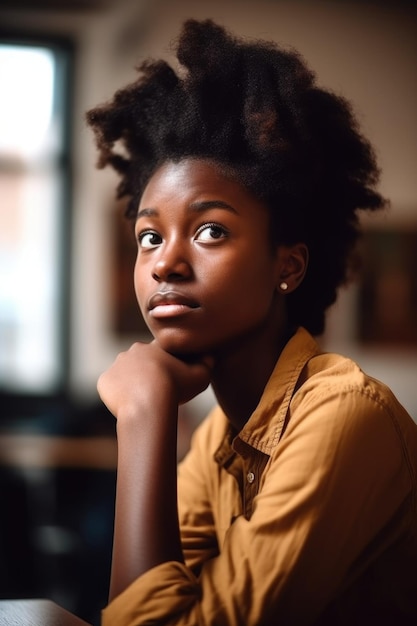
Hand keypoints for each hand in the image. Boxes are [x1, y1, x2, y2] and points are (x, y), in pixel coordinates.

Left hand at [97, 340, 212, 419]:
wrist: (149, 404)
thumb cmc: (176, 389)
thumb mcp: (201, 376)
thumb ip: (207, 363)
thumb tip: (210, 355)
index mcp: (154, 346)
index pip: (160, 352)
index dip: (166, 365)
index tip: (170, 379)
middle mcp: (133, 351)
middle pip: (140, 362)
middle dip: (146, 374)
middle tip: (155, 391)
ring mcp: (116, 365)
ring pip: (125, 374)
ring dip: (131, 383)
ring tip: (141, 400)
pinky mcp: (104, 381)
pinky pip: (111, 387)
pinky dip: (117, 394)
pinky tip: (128, 405)